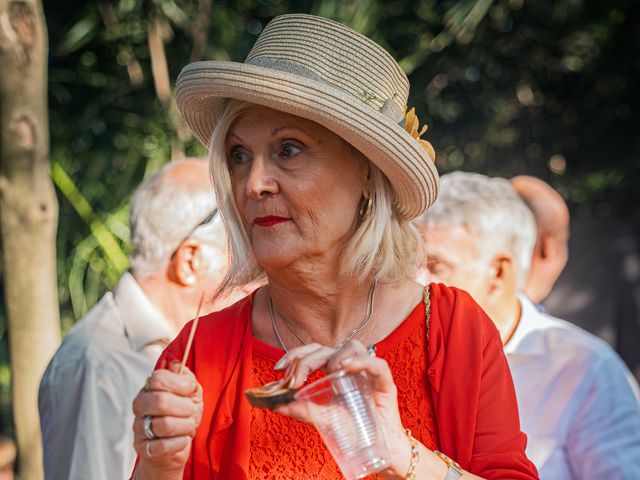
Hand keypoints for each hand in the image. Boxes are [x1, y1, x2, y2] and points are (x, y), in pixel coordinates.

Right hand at [132, 361, 202, 478]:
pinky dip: (179, 442)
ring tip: (188, 426)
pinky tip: (183, 440)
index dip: (179, 383)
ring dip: (185, 426)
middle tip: (191, 411)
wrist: (175, 446)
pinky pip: (162, 446)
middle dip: (185, 407)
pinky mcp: (142, 448)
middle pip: (161, 401)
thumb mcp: (190, 393)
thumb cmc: (182, 416)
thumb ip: (186, 378)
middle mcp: (140, 406)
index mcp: (150, 388)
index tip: (191, 389)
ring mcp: (139, 427)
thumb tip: (176, 365)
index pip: (158, 378)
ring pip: (164, 424)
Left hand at [274, 340, 413, 477]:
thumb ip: (304, 411)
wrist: (381, 451)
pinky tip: (346, 367)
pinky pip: (377, 364)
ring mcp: (368, 373)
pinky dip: (362, 362)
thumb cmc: (355, 432)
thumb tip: (276, 406)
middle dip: (307, 360)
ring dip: (335, 356)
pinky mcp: (385, 383)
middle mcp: (350, 367)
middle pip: (327, 348)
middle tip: (295, 380)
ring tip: (328, 374)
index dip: (296, 354)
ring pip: (353, 347)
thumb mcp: (324, 419)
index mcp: (334, 371)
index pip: (313, 352)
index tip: (279, 368)